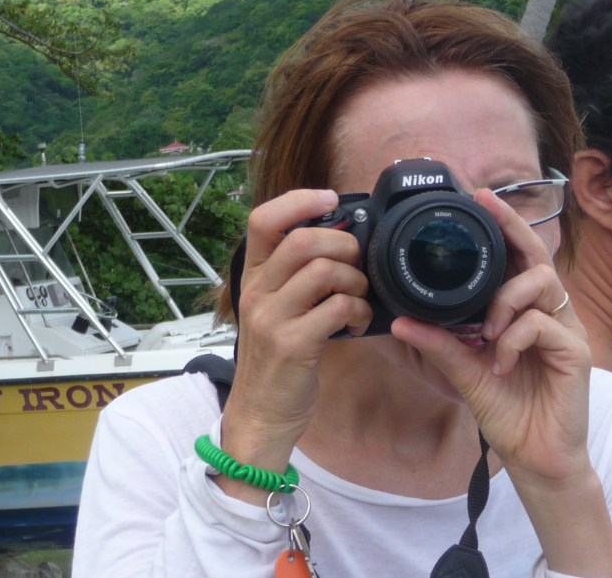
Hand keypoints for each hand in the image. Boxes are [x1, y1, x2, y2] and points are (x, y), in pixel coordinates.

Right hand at [219, 188, 372, 495]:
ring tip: (358, 299)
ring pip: (323, 271)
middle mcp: (256, 292)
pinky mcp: (293, 344)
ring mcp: (272, 318)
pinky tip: (357, 324)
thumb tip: (339, 240)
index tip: (330, 199)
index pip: (263, 220)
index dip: (298, 200)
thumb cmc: (275, 358)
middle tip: (356, 264)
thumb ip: (293, 277)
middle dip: (343, 244)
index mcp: (252, 277)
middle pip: (302, 240)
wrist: (260, 413)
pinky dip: (358, 311)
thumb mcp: (273, 309)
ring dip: (355, 281)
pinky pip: (337, 308)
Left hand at [392, 188, 590, 480]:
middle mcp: (546, 312)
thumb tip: (400, 319)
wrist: (531, 452)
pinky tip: (499, 363)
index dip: (502, 226)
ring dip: (505, 299)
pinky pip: (542, 325)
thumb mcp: (462, 369)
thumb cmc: (503, 407)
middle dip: (511, 226)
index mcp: (520, 311)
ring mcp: (563, 330)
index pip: (515, 258)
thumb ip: (437, 342)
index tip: (478, 198)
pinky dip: (513, 339)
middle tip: (487, 206)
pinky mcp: (574, 351)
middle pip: (536, 255)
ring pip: (541, 283)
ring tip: (485, 331)